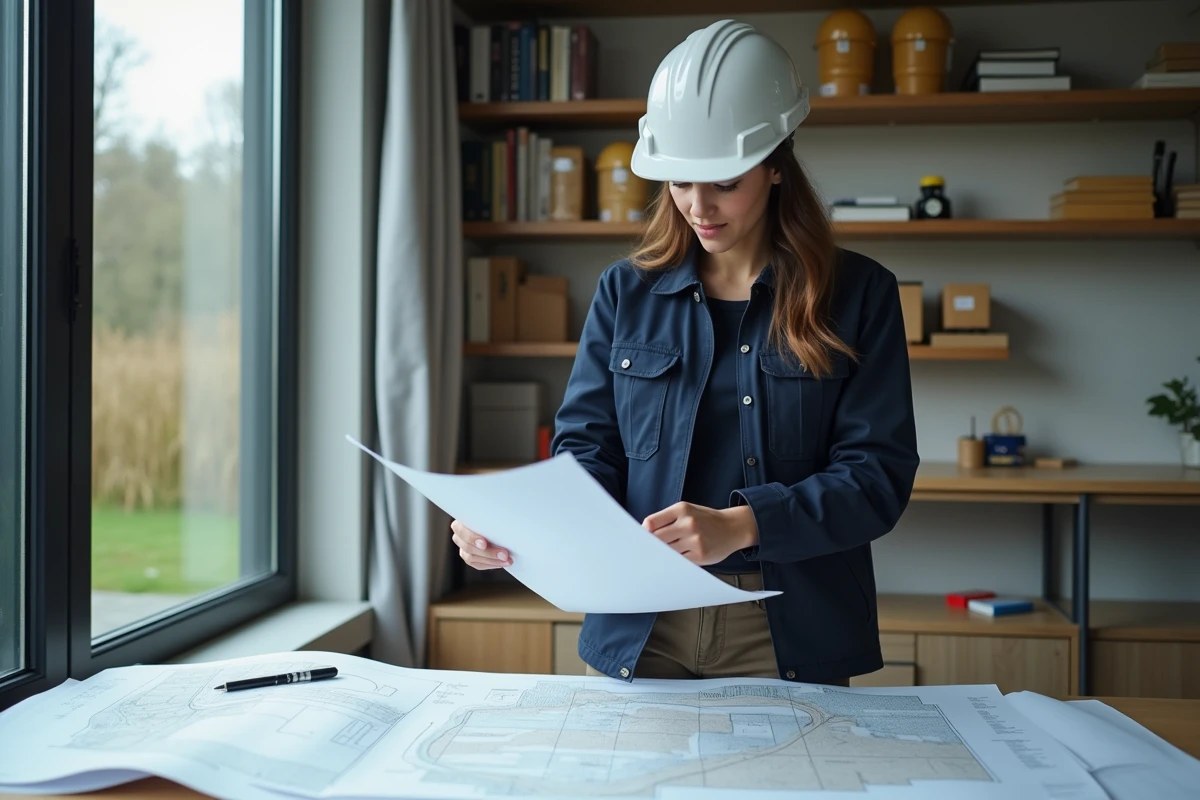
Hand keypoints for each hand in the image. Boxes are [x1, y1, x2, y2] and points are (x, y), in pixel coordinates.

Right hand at [451, 519, 511, 569]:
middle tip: (504, 554)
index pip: (461, 530)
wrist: (496, 520)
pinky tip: (501, 563)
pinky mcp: (469, 557)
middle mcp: (459, 535)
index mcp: (461, 521)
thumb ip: (492, 516)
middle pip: (468, 547)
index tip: (484, 544)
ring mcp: (463, 547)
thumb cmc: (494, 514)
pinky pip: (477, 564)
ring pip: (472, 558)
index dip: (472, 538)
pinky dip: (490, 564)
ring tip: (507, 559)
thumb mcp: (491, 513)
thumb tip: (504, 517)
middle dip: (488, 552)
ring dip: (491, 560)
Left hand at [642, 503, 758, 565]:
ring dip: (662, 555)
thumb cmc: (705, 519)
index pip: (651, 523)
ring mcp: (695, 540)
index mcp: (681, 509)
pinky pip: (679, 562)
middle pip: (657, 539)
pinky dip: (673, 562)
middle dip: (651, 545)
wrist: (733, 527)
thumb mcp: (687, 510)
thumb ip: (667, 519)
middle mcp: (688, 523)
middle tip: (646, 551)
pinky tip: (673, 560)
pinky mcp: (700, 555)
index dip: (643, 533)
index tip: (640, 539)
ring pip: (667, 552)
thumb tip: (644, 534)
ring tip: (660, 556)